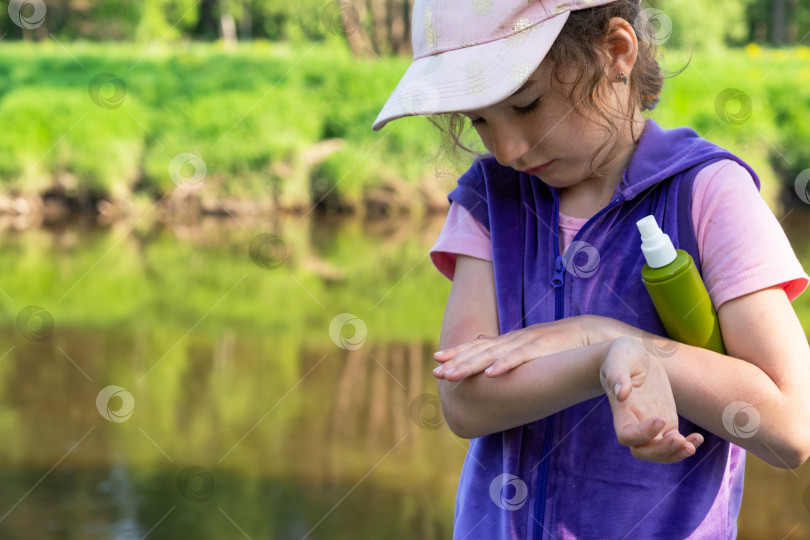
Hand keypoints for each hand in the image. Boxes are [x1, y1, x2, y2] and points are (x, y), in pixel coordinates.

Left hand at [433, 315, 609, 380]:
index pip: (479, 346)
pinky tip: (489, 374)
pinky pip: (521, 358)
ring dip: (471, 364)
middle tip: (436, 372)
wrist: (593, 333)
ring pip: (494, 354)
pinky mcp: (543, 348)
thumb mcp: (531, 346)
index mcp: (512, 341)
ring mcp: (528, 342)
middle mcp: (515, 340)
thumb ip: (508, 348)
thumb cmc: (562, 344)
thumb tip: (484, 343)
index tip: (436, 361)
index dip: (458, 353)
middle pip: (480, 351)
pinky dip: (504, 365)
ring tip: (451, 375)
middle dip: (457, 361)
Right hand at [602, 337, 703, 462]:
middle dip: (661, 451)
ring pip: (660, 452)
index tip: (659, 418)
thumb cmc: (622, 355)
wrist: (634, 357)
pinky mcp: (666, 422)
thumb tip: (621, 392)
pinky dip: (686, 445)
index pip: (626, 435)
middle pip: (643, 451)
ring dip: (675, 453)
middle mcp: (634, 422)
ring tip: (692, 445)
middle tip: (680, 440)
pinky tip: (699, 438)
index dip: (642, 434)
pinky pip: (675, 442)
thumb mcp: (618, 357)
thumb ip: (617, 374)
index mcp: (621, 410)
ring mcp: (651, 424)